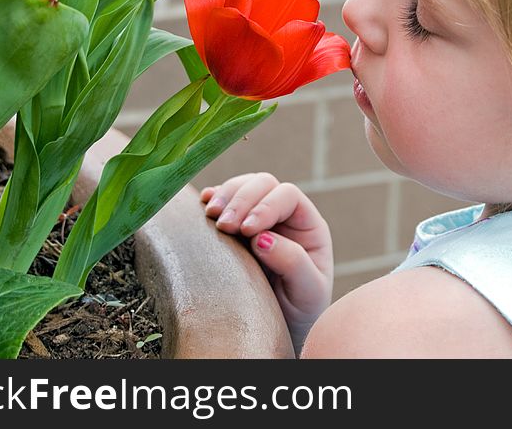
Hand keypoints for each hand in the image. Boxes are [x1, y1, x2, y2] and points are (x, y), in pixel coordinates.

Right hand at [201, 172, 332, 355]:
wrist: (281, 329)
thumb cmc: (301, 310)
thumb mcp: (308, 292)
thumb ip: (293, 263)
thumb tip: (263, 238)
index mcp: (307, 225)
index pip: (287, 195)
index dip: (266, 206)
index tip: (248, 232)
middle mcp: (284, 215)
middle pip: (263, 184)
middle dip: (241, 199)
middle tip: (223, 226)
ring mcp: (258, 218)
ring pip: (242, 186)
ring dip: (224, 196)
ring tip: (210, 215)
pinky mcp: (235, 229)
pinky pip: (224, 202)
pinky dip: (212, 199)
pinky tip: (203, 206)